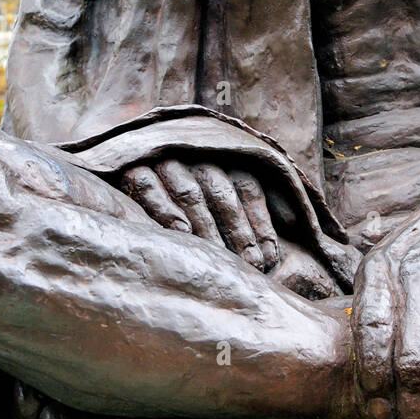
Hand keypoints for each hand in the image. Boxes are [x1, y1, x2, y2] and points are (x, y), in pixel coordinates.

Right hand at [121, 158, 279, 270]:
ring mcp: (162, 158)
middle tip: (250, 265)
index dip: (260, 219)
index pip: (247, 183)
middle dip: (237, 228)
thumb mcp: (221, 187)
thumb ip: (253, 201)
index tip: (269, 256)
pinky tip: (180, 232)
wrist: (126, 153)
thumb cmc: (183, 186)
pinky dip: (164, 208)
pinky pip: (149, 185)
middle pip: (221, 188)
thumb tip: (293, 220)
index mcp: (220, 154)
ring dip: (206, 224)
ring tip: (219, 256)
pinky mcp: (130, 166)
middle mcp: (194, 153)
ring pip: (190, 190)